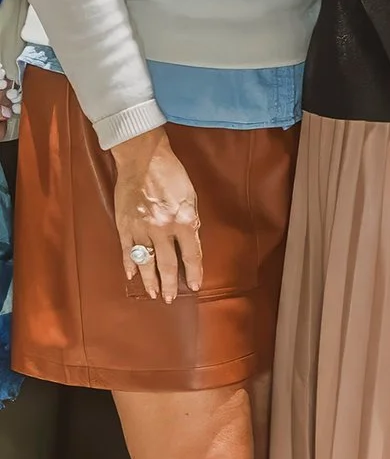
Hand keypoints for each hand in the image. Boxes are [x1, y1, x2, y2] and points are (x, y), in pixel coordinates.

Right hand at [109, 125, 202, 304]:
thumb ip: (190, 221)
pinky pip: (127, 250)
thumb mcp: (191, 197)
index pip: (192, 254)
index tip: (195, 286)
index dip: (194, 272)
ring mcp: (141, 228)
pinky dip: (129, 264)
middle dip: (170, 284)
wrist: (143, 159)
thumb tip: (189, 243)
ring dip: (150, 280)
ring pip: (147, 261)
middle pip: (168, 263)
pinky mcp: (124, 225)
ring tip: (153, 294)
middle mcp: (163, 228)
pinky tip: (132, 275)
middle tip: (169, 299)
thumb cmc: (172, 175)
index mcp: (184, 221)